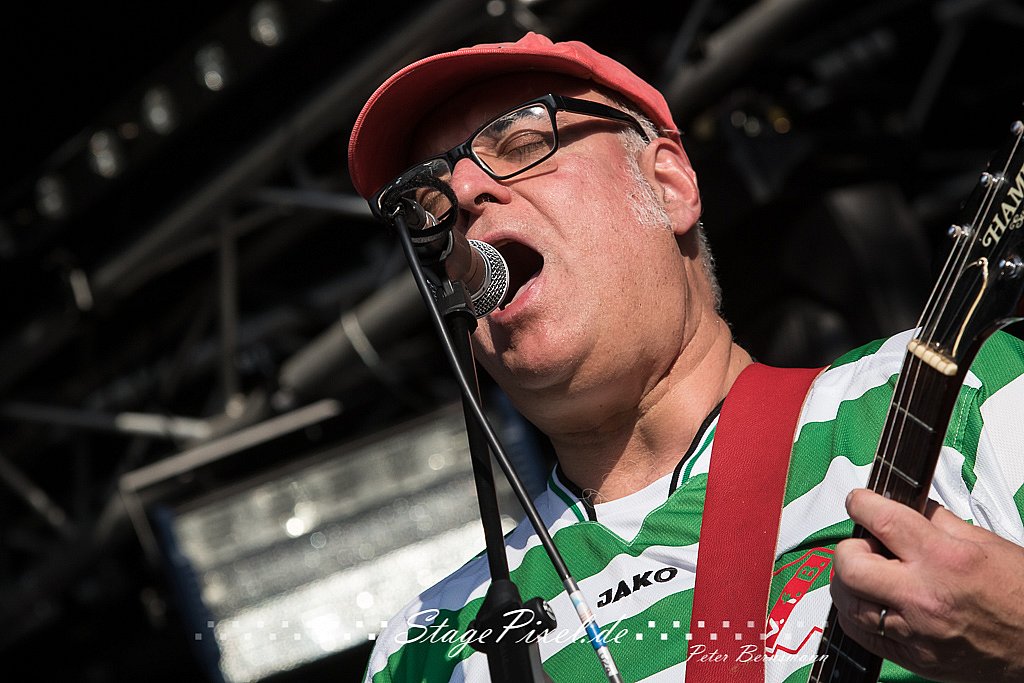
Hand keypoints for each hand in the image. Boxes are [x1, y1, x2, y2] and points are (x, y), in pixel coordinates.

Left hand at [829, 488, 1023, 681]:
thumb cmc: (1022, 596)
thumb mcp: (985, 543)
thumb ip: (936, 521)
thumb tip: (905, 505)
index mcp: (945, 560)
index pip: (881, 521)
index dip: (860, 504)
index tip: (858, 502)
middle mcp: (925, 598)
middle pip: (850, 566)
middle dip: (849, 549)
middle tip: (863, 545)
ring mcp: (916, 632)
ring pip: (847, 602)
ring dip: (849, 582)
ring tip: (868, 574)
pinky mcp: (914, 658)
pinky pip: (860, 634)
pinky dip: (856, 614)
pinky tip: (870, 602)